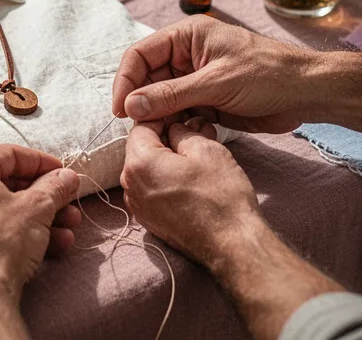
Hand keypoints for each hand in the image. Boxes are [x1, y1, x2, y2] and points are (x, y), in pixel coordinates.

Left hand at [0, 144, 80, 338]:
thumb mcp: (37, 208)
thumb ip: (54, 187)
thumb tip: (66, 178)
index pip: (11, 155)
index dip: (43, 163)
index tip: (64, 174)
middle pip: (8, 185)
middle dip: (45, 197)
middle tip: (69, 205)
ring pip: (3, 211)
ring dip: (39, 219)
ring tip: (68, 232)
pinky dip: (19, 235)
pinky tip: (50, 248)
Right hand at [112, 15, 317, 133]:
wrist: (306, 93)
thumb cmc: (267, 74)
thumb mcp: (216, 83)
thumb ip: (171, 95)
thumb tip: (130, 106)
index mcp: (186, 37)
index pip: (140, 54)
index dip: (126, 80)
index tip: (121, 109)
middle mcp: (186, 56)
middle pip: (147, 79)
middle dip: (141, 102)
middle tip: (140, 128)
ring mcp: (195, 79)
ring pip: (160, 99)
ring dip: (158, 117)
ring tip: (161, 134)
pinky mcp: (205, 101)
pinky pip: (178, 113)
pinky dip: (174, 125)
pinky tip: (179, 136)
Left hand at [120, 117, 260, 266]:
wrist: (232, 245)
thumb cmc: (221, 197)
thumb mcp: (206, 150)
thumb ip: (182, 131)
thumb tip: (175, 127)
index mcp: (140, 163)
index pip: (142, 125)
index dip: (164, 116)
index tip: (183, 116)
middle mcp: (130, 185)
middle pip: (141, 147)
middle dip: (165, 138)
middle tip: (195, 134)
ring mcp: (138, 205)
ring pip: (147, 168)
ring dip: (166, 159)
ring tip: (197, 156)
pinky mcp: (149, 220)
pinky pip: (151, 188)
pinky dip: (166, 178)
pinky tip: (191, 179)